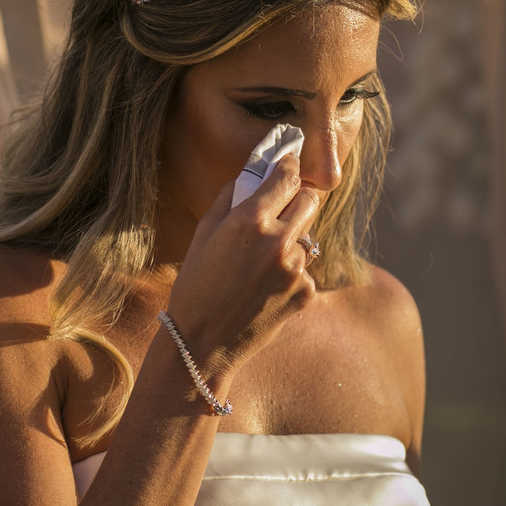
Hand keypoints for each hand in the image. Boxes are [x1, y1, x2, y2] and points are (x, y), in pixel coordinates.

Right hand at [166, 153, 318, 371]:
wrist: (203, 342)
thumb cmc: (195, 286)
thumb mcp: (202, 235)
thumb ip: (229, 199)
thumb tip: (249, 176)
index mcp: (250, 221)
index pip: (287, 177)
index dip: (289, 166)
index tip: (288, 163)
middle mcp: (278, 241)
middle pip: (310, 201)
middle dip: (298, 198)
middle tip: (283, 205)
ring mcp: (297, 269)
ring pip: (307, 238)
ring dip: (291, 241)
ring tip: (260, 263)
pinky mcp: (306, 293)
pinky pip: (305, 270)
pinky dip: (290, 273)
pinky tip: (264, 288)